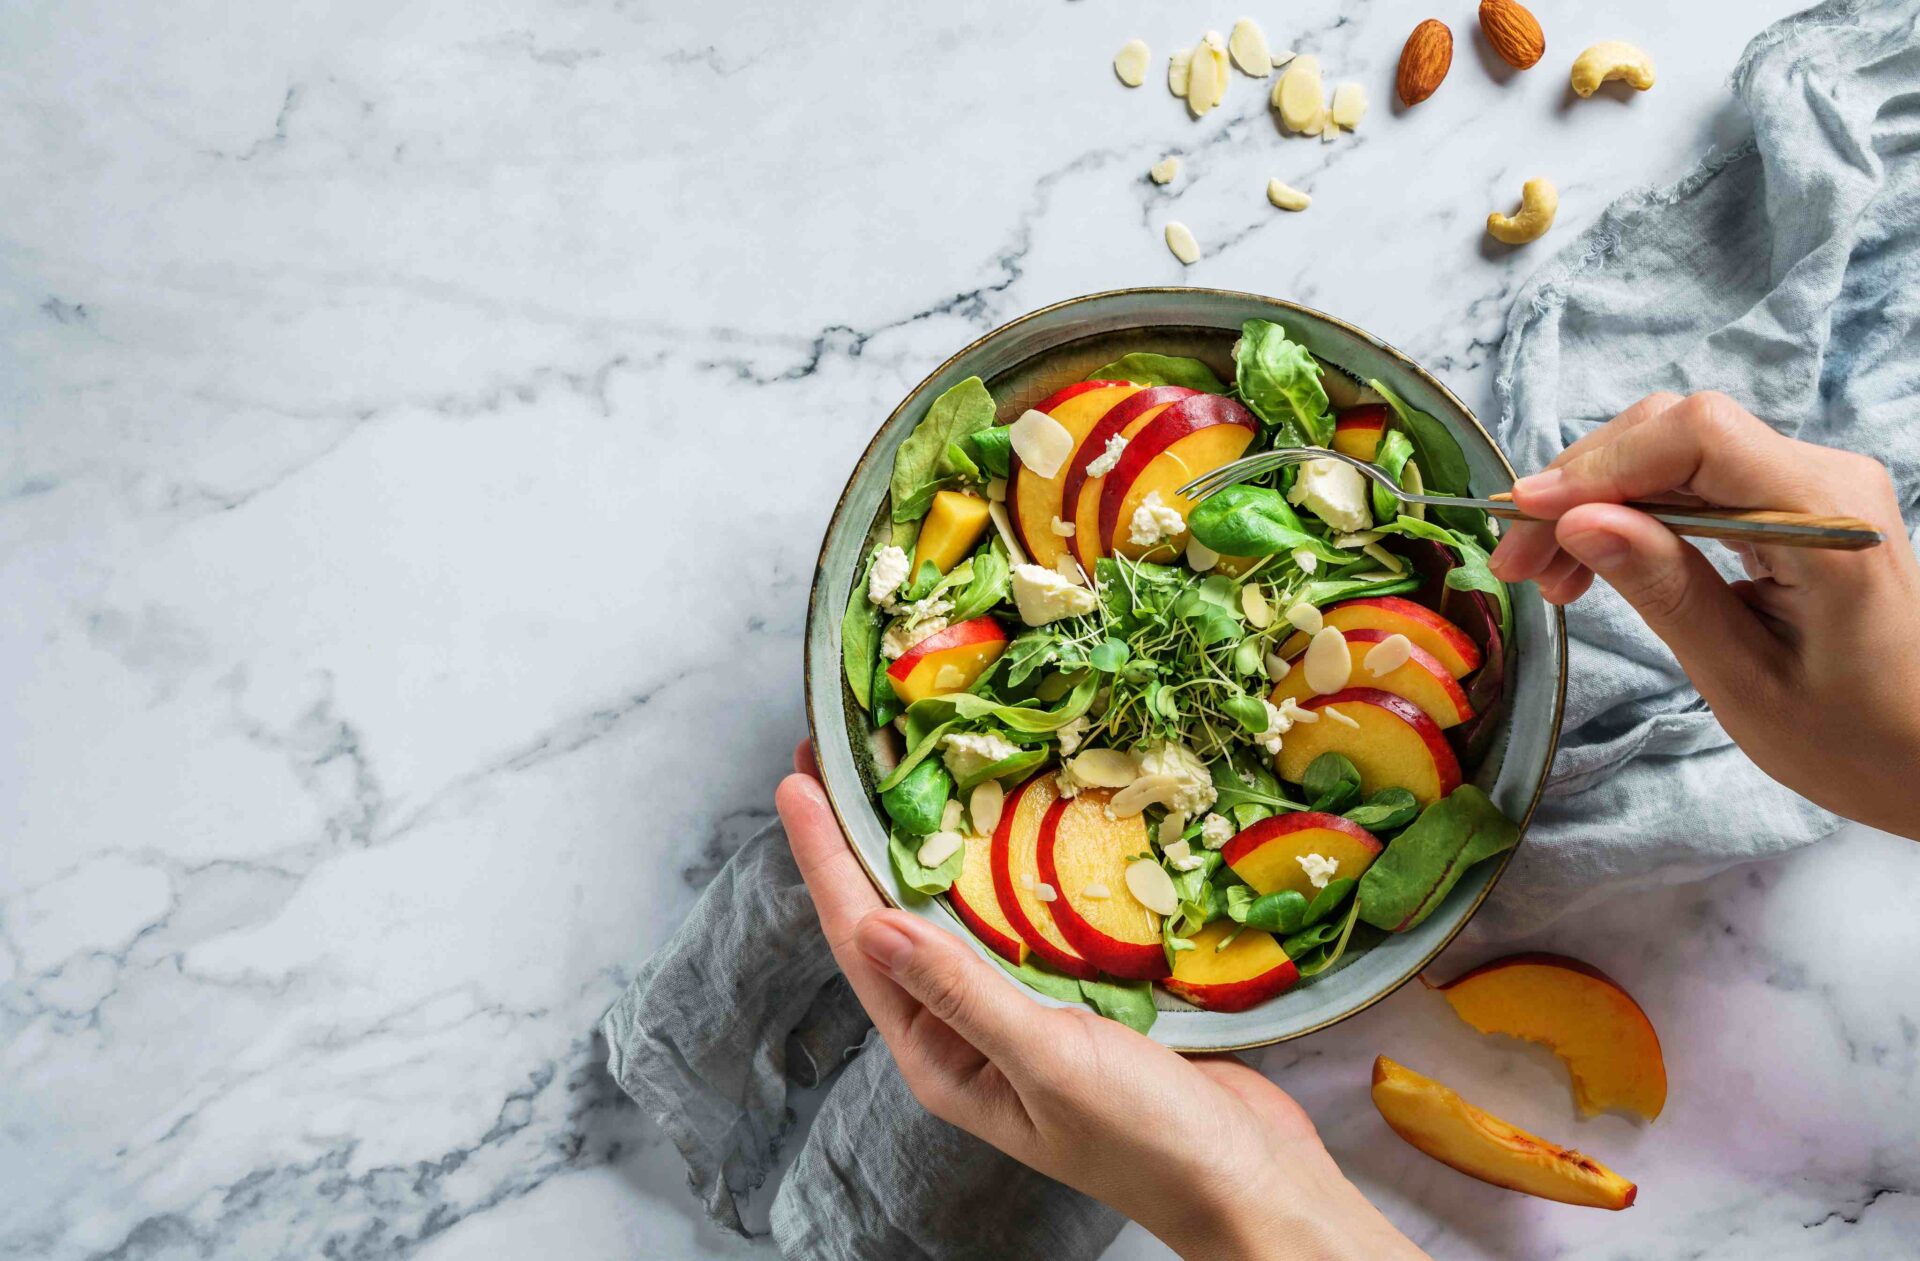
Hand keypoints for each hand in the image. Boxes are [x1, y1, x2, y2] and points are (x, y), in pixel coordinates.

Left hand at [776, 743, 1423, 1260]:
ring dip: (935, 840)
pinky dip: (1010, 861)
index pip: (862, 939)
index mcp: (940, 1055)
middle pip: (898, 915)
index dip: (826, 857)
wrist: (1249, 1178)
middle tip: (843, 752)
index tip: (798, 780)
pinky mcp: (1078, 990)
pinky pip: (1025, 914)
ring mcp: (1022, 1007)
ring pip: (960, 908)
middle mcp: (967, 1029)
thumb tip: (869, 925)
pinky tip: (1008, 817)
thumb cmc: (1146, 1141)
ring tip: (907, 767)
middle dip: (866, 836)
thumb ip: (961, 992)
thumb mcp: (1046, 1062)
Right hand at [1489, 391, 1919, 837]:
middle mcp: (1825, 479)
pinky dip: (1634, 513)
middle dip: (1583, 486)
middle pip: (1677, 434)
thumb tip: (1578, 521)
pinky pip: (1700, 483)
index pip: (1697, 437)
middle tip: (1517, 564)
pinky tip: (1596, 562)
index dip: (1599, 464)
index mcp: (1825, 516)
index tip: (1525, 519)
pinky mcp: (1797, 506)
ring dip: (1599, 502)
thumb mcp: (1745, 681)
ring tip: (1548, 575)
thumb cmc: (1858, 741)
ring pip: (1677, 455)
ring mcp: (1813, 487)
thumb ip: (1665, 590)